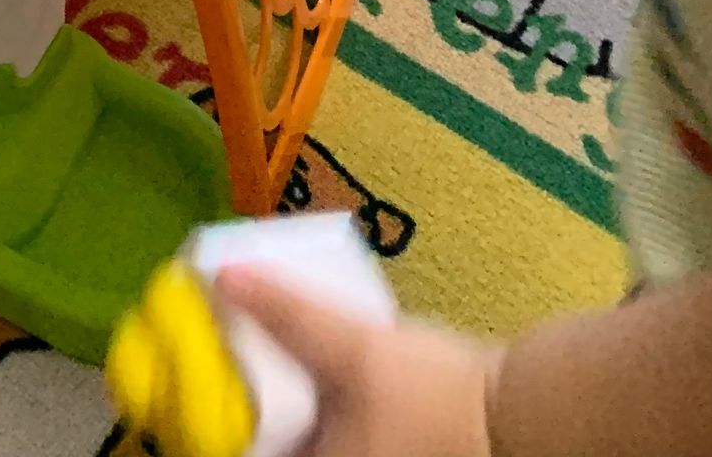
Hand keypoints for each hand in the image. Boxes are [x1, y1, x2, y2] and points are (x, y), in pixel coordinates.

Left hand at [215, 271, 497, 456]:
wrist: (522, 415)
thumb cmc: (434, 397)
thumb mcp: (349, 347)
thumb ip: (285, 312)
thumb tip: (220, 273)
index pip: (240, 451)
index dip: (208, 419)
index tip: (189, 370)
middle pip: (268, 440)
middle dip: (240, 400)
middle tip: (215, 344)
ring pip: (296, 433)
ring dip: (273, 396)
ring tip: (249, 341)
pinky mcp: (382, 447)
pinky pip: (324, 427)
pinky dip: (304, 397)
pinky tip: (300, 357)